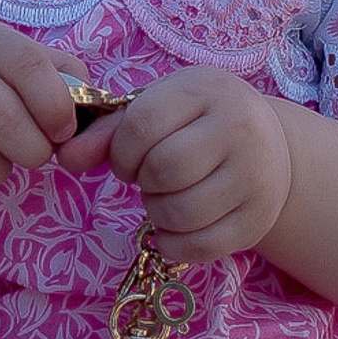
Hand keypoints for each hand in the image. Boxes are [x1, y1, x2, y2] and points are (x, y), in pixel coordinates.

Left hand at [61, 64, 291, 264]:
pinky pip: (200, 247)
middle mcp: (240, 129)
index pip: (143, 125)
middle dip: (142, 182)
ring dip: (157, 213)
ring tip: (166, 197)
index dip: (121, 151)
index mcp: (208, 91)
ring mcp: (255, 177)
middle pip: (163, 170)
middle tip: (151, 178)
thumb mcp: (161, 107)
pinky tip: (175, 227)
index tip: (128, 157)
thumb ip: (110, 130)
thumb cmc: (201, 121)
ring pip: (180, 213)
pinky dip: (174, 244)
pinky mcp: (258, 220)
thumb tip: (65, 158)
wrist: (273, 146)